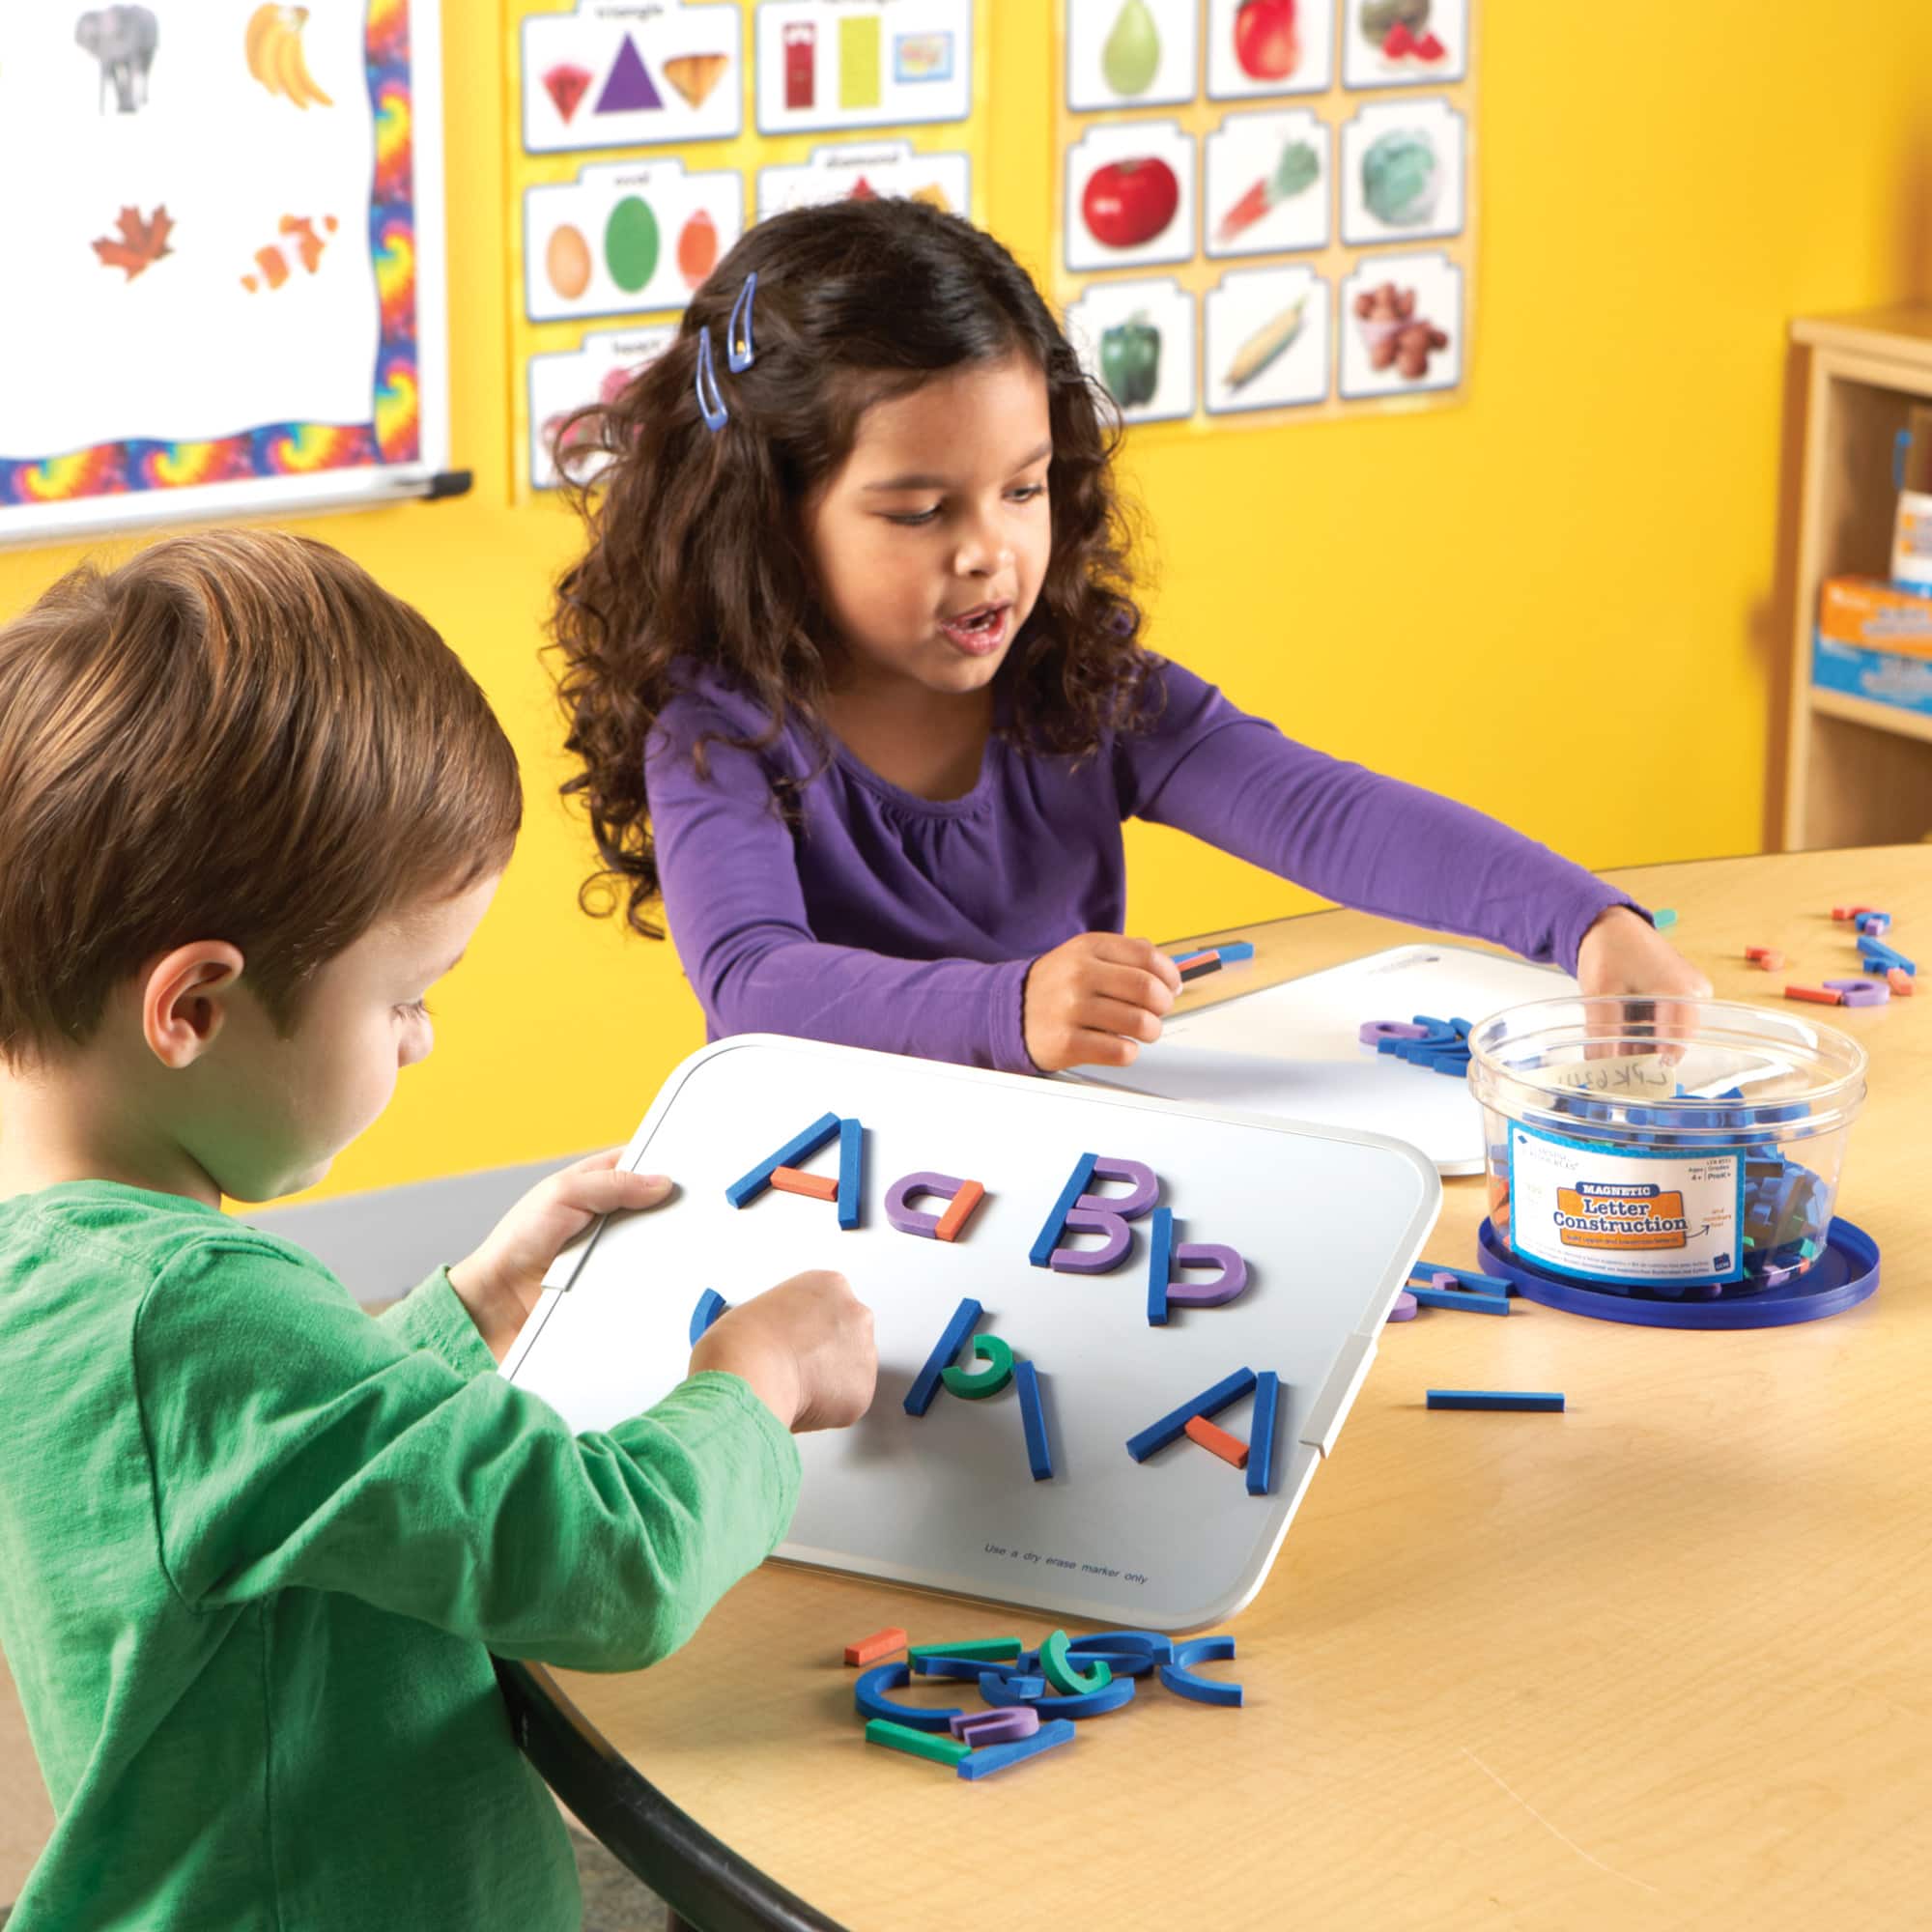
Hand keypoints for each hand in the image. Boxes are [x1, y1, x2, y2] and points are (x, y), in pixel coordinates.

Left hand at [449, 1151, 674, 1362]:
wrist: (498, 1303)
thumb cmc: (516, 1242)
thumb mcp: (562, 1194)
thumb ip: (610, 1183)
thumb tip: (659, 1182)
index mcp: (593, 1185)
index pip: (638, 1166)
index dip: (663, 1164)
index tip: (689, 1169)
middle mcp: (606, 1217)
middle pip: (653, 1207)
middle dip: (669, 1208)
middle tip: (690, 1208)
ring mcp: (612, 1252)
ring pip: (654, 1245)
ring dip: (660, 1246)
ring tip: (675, 1244)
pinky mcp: (613, 1285)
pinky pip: (643, 1278)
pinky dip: (651, 1277)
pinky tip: (660, 1275)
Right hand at [690, 1269, 876, 1431]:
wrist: (749, 1370)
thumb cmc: (742, 1341)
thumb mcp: (764, 1311)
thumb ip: (786, 1324)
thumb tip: (782, 1347)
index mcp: (830, 1284)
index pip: (826, 1309)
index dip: (805, 1330)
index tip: (791, 1345)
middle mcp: (856, 1313)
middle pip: (844, 1338)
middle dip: (824, 1357)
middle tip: (793, 1372)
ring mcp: (864, 1352)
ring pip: (845, 1375)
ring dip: (823, 1385)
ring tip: (788, 1387)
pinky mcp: (862, 1391)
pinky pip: (843, 1405)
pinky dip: (823, 1412)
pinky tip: (798, 1404)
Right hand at [1023, 933, 1181, 1072]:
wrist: (1009, 1012)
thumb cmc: (1057, 987)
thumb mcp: (1084, 957)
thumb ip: (1126, 956)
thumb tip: (1171, 975)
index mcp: (1087, 948)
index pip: (1147, 957)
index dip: (1170, 976)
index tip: (1171, 987)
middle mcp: (1078, 975)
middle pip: (1148, 990)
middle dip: (1163, 1005)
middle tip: (1158, 1012)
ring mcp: (1070, 1009)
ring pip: (1140, 1024)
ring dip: (1150, 1031)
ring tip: (1142, 1031)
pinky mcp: (1066, 1043)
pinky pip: (1121, 1051)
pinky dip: (1129, 1052)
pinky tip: (1118, 1045)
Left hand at [1576, 905, 1712, 1059]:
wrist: (1611, 925)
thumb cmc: (1608, 949)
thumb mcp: (1599, 992)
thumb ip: (1602, 1032)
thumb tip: (1599, 1070)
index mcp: (1682, 992)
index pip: (1676, 1045)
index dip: (1652, 1066)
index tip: (1628, 1080)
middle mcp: (1695, 994)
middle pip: (1671, 1041)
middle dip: (1642, 1057)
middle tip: (1612, 1072)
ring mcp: (1690, 995)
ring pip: (1665, 1034)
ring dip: (1639, 1046)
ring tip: (1611, 1055)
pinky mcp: (1680, 996)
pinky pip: (1663, 1023)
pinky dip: (1641, 1033)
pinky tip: (1619, 1040)